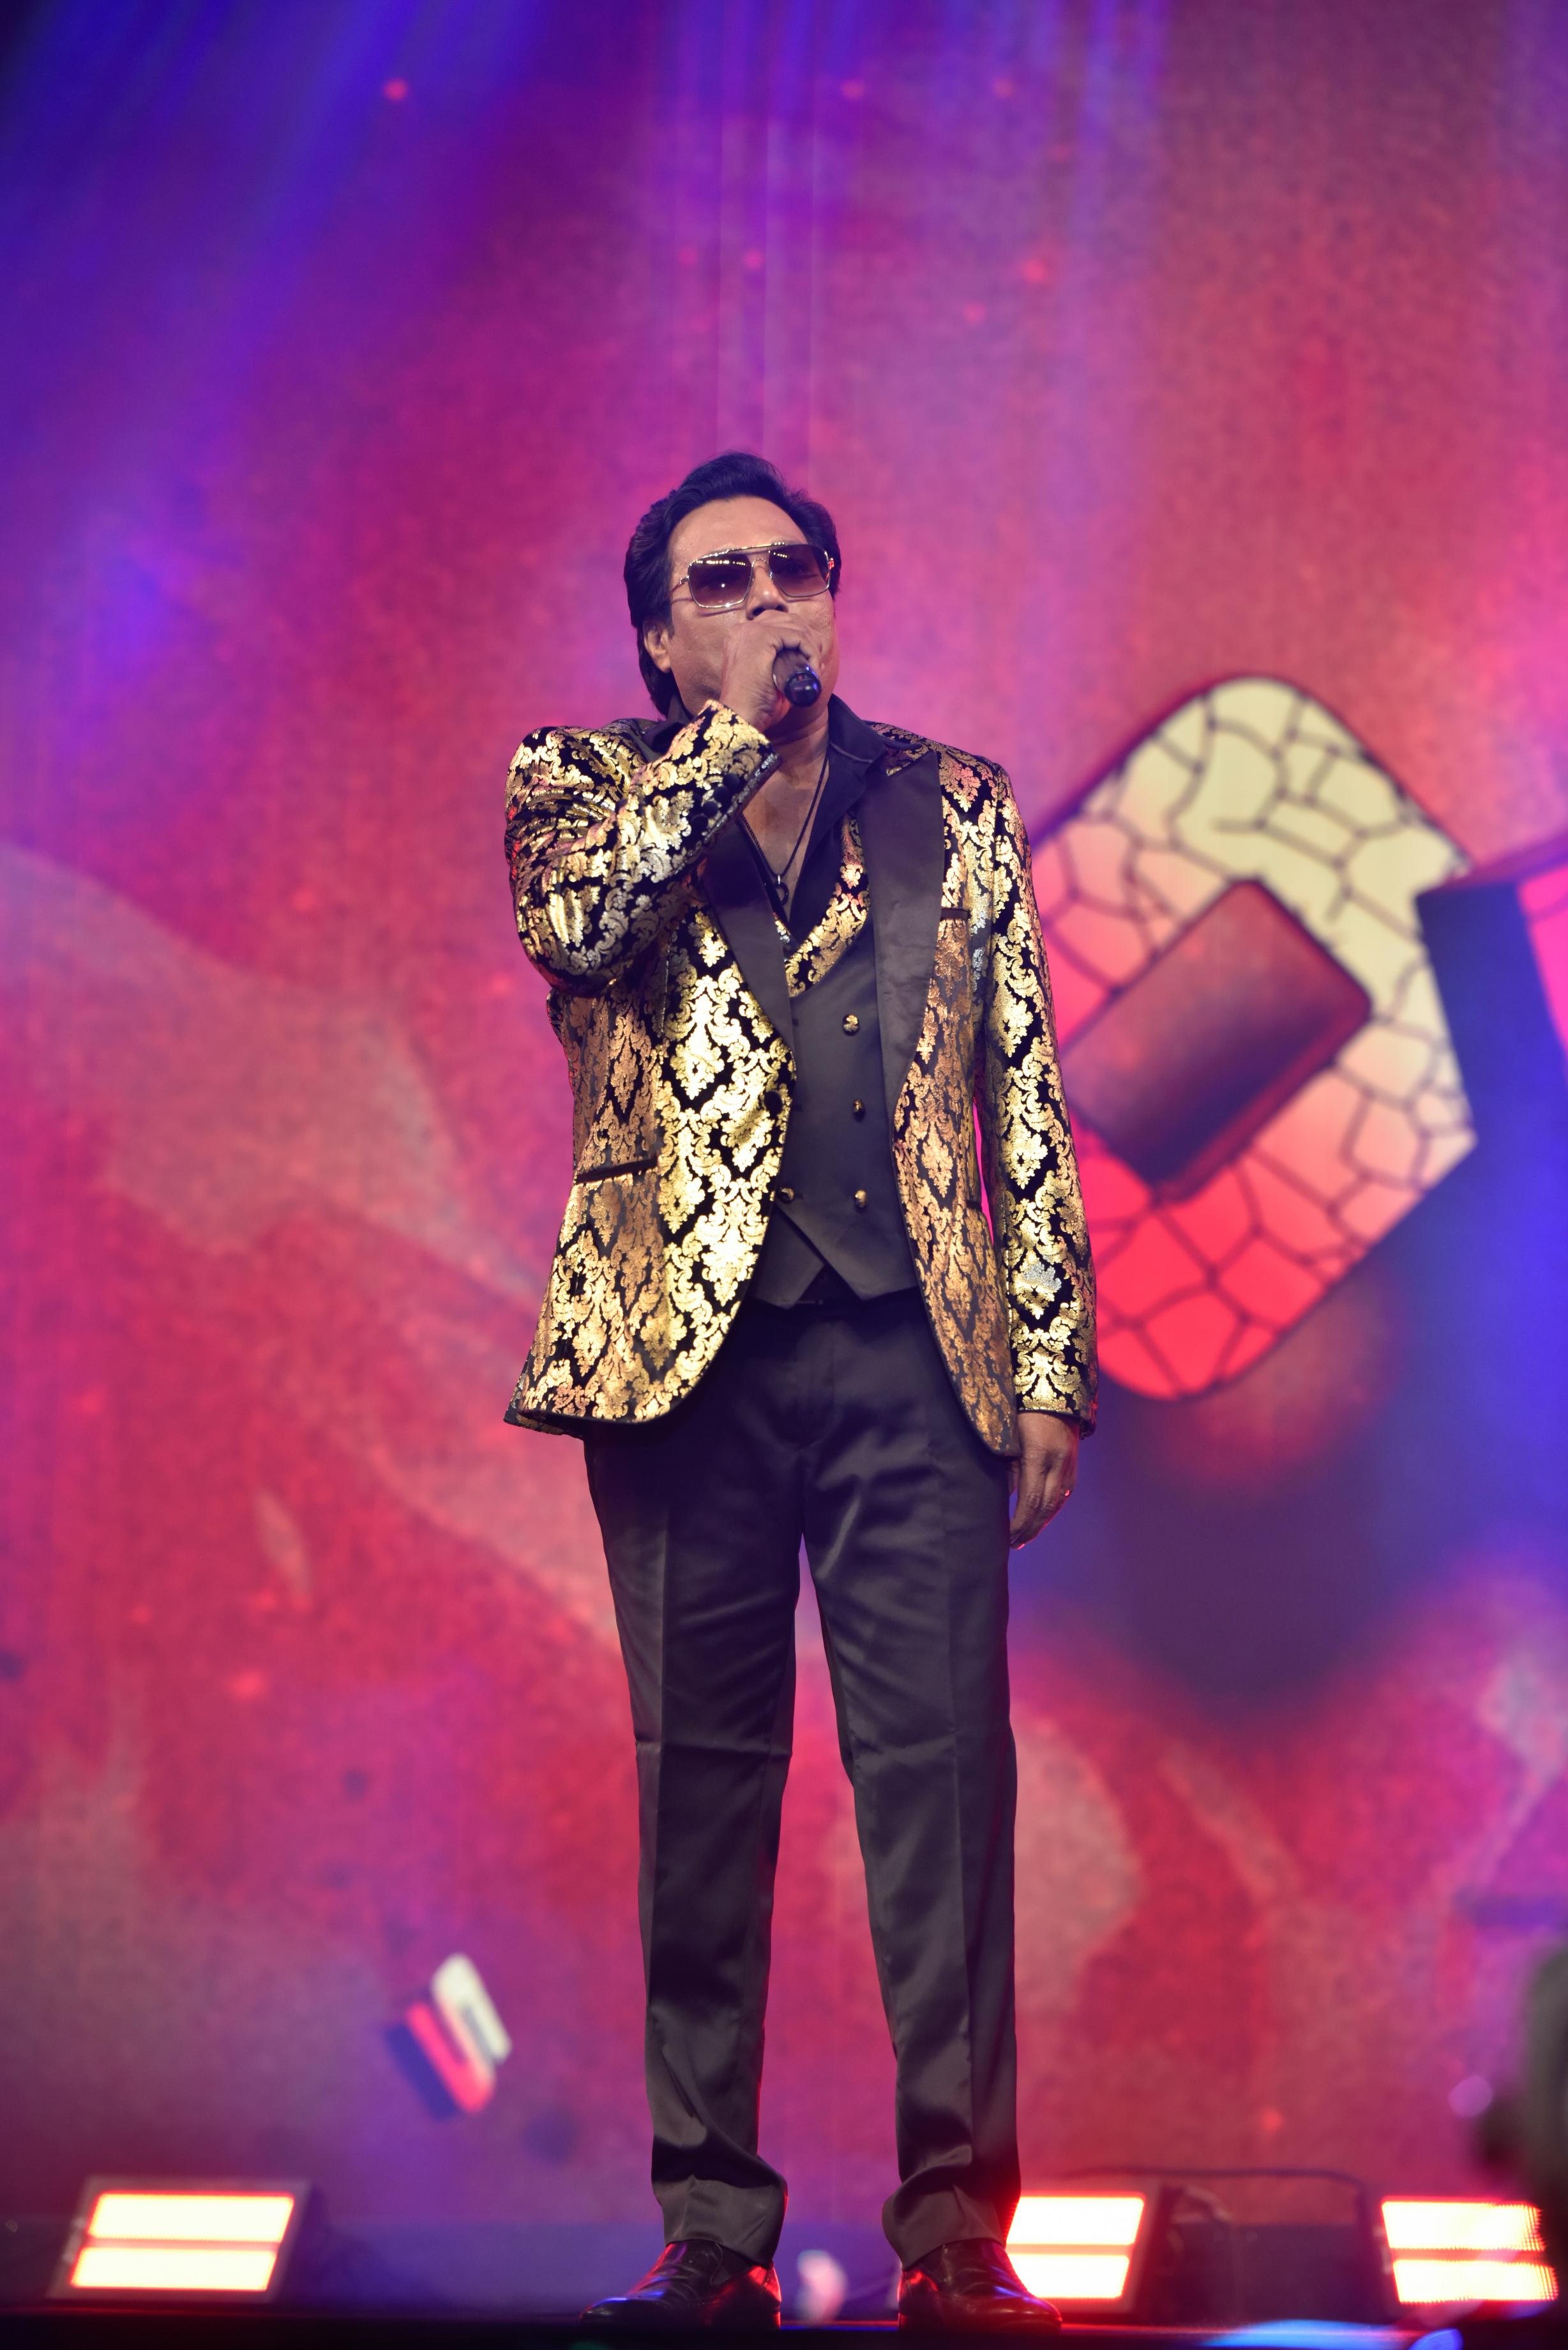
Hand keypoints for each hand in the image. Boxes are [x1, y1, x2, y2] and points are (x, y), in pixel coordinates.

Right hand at [715, 605, 834, 735]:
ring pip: (794, 626)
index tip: (810, 660)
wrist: (741, 718)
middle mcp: (743, 629)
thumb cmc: (755, 707)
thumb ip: (782, 670)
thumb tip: (808, 666)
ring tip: (816, 668)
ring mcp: (751, 631)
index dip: (799, 637)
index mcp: (741, 637)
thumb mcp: (769, 681)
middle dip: (807, 637)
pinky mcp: (762, 637)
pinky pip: (796, 635)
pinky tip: (813, 667)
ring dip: (811, 645)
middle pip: (787, 620)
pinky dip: (810, 650)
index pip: (777, 624)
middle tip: (816, 661)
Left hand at [1008, 1411, 1077, 1548]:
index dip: (1018, 1523)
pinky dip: (1050, 1510)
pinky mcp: (1072, 1465)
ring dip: (1040, 1523)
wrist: (1056, 1391)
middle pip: (1045, 1508)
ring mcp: (1069, 1465)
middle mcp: (1058, 1464)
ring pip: (1056, 1504)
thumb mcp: (1009, 1435)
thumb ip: (1006, 1466)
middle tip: (1013, 1545)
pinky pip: (1062, 1494)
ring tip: (1025, 1537)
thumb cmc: (1023, 1410)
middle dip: (1029, 1530)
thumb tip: (1001, 1496)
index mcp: (1039, 1456)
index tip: (1004, 1536)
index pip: (1029, 1501)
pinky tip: (1040, 1518)